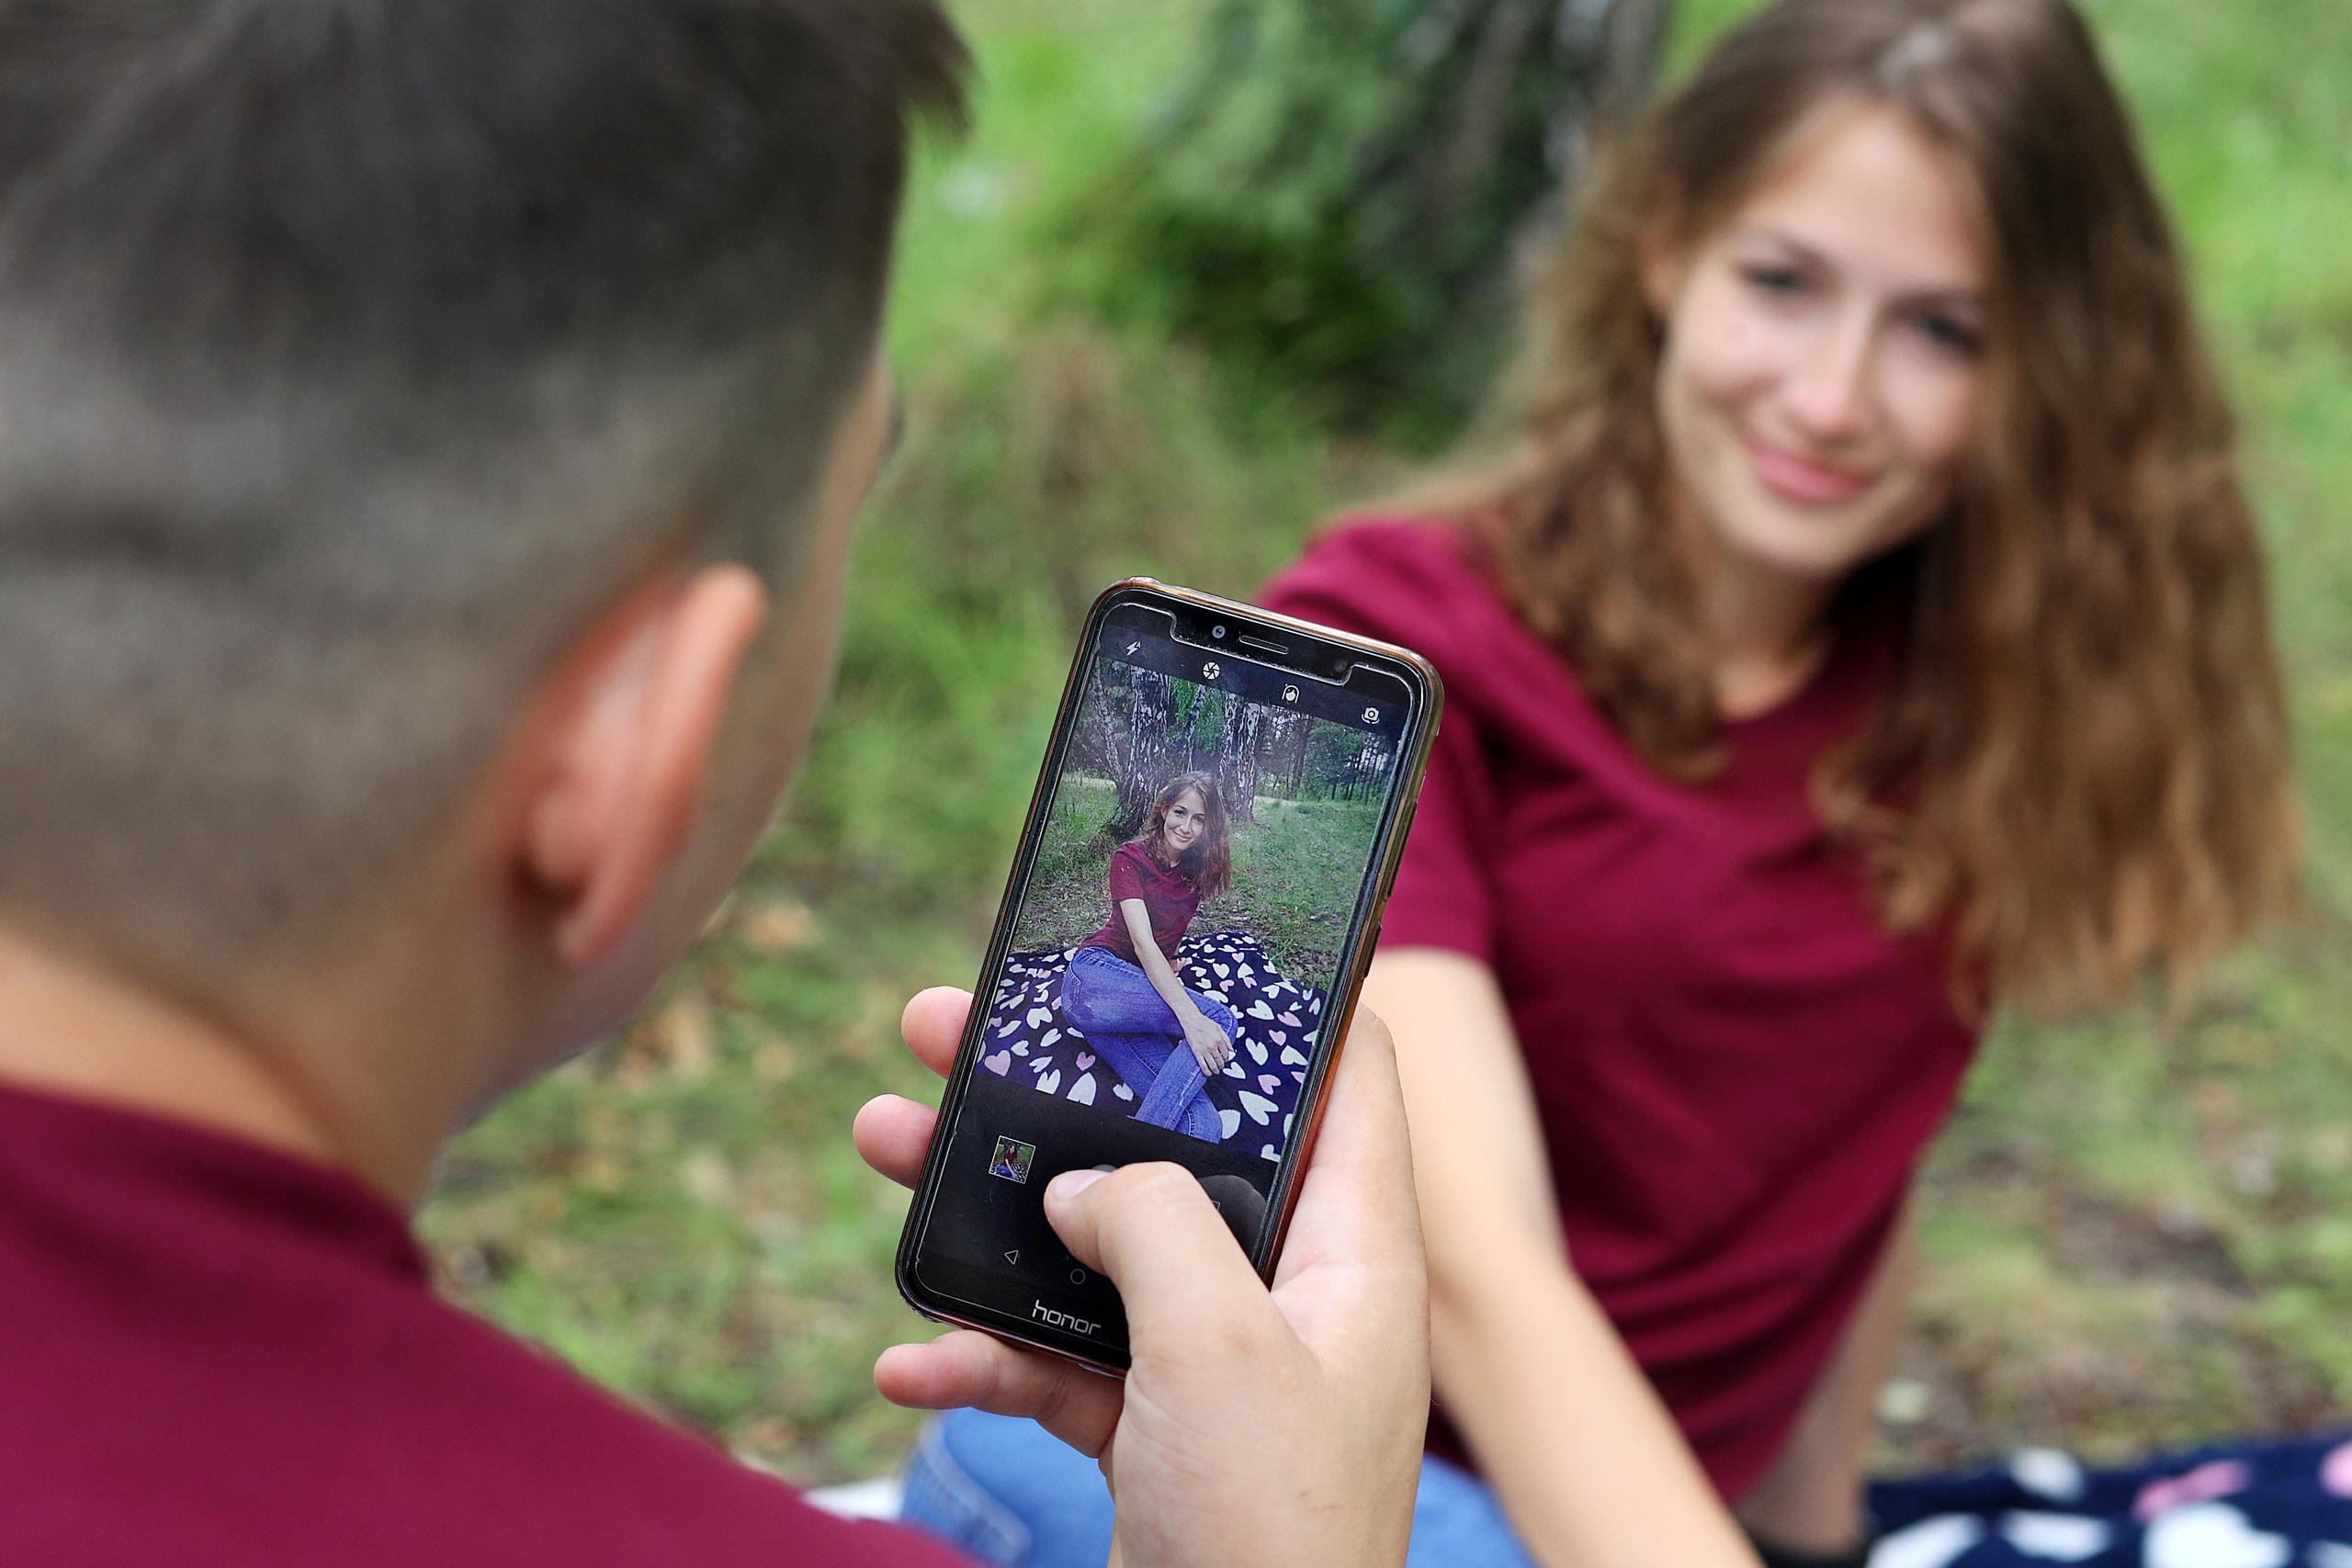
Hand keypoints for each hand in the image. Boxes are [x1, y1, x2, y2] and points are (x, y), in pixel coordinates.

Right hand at [856, 989, 1429, 1567]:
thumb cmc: (1272, 1535)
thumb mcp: (1218, 1349)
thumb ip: (1156, 1222)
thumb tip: (1094, 1181)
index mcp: (1350, 1250)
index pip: (1341, 1074)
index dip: (1271, 995)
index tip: (1173, 938)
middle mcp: (1290, 1295)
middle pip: (1178, 1146)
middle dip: (1064, 1087)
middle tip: (953, 1027)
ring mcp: (1218, 1367)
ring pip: (1098, 1247)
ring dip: (989, 1208)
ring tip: (880, 1142)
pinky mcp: (1155, 1436)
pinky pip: (1061, 1363)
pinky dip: (985, 1356)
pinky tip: (908, 1362)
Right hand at [1178, 1007, 1233, 1075]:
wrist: (1192, 1020)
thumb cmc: (1205, 1022)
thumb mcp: (1219, 1028)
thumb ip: (1227, 1039)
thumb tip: (1232, 1049)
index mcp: (1219, 1039)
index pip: (1226, 1053)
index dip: (1227, 1058)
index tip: (1225, 1060)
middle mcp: (1213, 1046)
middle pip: (1220, 1060)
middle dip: (1222, 1065)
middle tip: (1221, 1067)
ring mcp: (1204, 1050)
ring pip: (1212, 1065)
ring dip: (1216, 1070)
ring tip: (1216, 1071)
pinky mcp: (1196, 1052)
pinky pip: (1202, 1065)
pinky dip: (1206, 1071)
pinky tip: (1208, 1074)